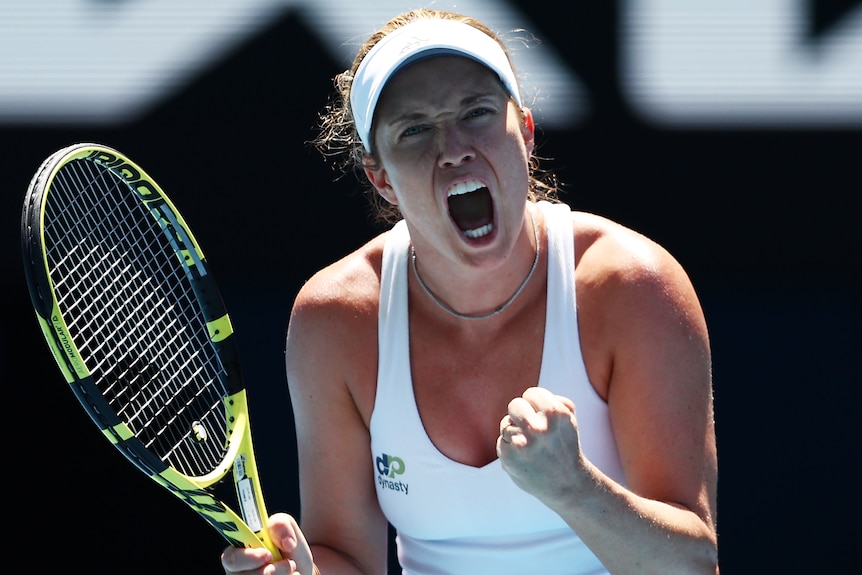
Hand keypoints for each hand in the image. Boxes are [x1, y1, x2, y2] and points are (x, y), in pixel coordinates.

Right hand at [220, 513, 315, 574]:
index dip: (248, 558)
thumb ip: (281, 524)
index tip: (268, 555)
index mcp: (237, 554)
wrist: (301, 571)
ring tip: (292, 571)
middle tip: (288, 564)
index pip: (231, 559)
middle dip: (273, 571)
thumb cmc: (287, 548)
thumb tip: (285, 541)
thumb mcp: (287, 528)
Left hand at [496, 387, 584, 503]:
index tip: (543, 417)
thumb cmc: (565, 447)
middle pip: (515, 405)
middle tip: (533, 430)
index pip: (531, 393)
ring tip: (532, 448)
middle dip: (522, 415)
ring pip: (506, 424)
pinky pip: (501, 441)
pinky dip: (510, 449)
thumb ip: (555, 400)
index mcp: (555, 413)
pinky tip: (525, 459)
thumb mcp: (569, 420)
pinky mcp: (508, 457)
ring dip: (515, 433)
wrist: (567, 485)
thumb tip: (533, 396)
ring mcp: (522, 443)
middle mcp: (538, 427)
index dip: (536, 405)